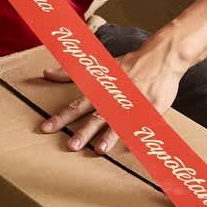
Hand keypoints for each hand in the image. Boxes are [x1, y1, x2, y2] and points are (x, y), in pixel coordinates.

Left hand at [38, 42, 184, 154]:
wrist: (160, 57)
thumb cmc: (127, 64)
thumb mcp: (97, 67)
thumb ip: (71, 73)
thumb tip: (46, 73)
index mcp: (100, 90)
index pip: (76, 105)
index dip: (61, 117)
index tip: (46, 128)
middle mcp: (113, 98)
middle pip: (95, 116)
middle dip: (83, 132)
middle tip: (71, 146)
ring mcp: (132, 103)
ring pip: (118, 122)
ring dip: (108, 136)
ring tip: (99, 149)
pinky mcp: (150, 107)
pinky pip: (143, 123)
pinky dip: (137, 134)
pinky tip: (133, 148)